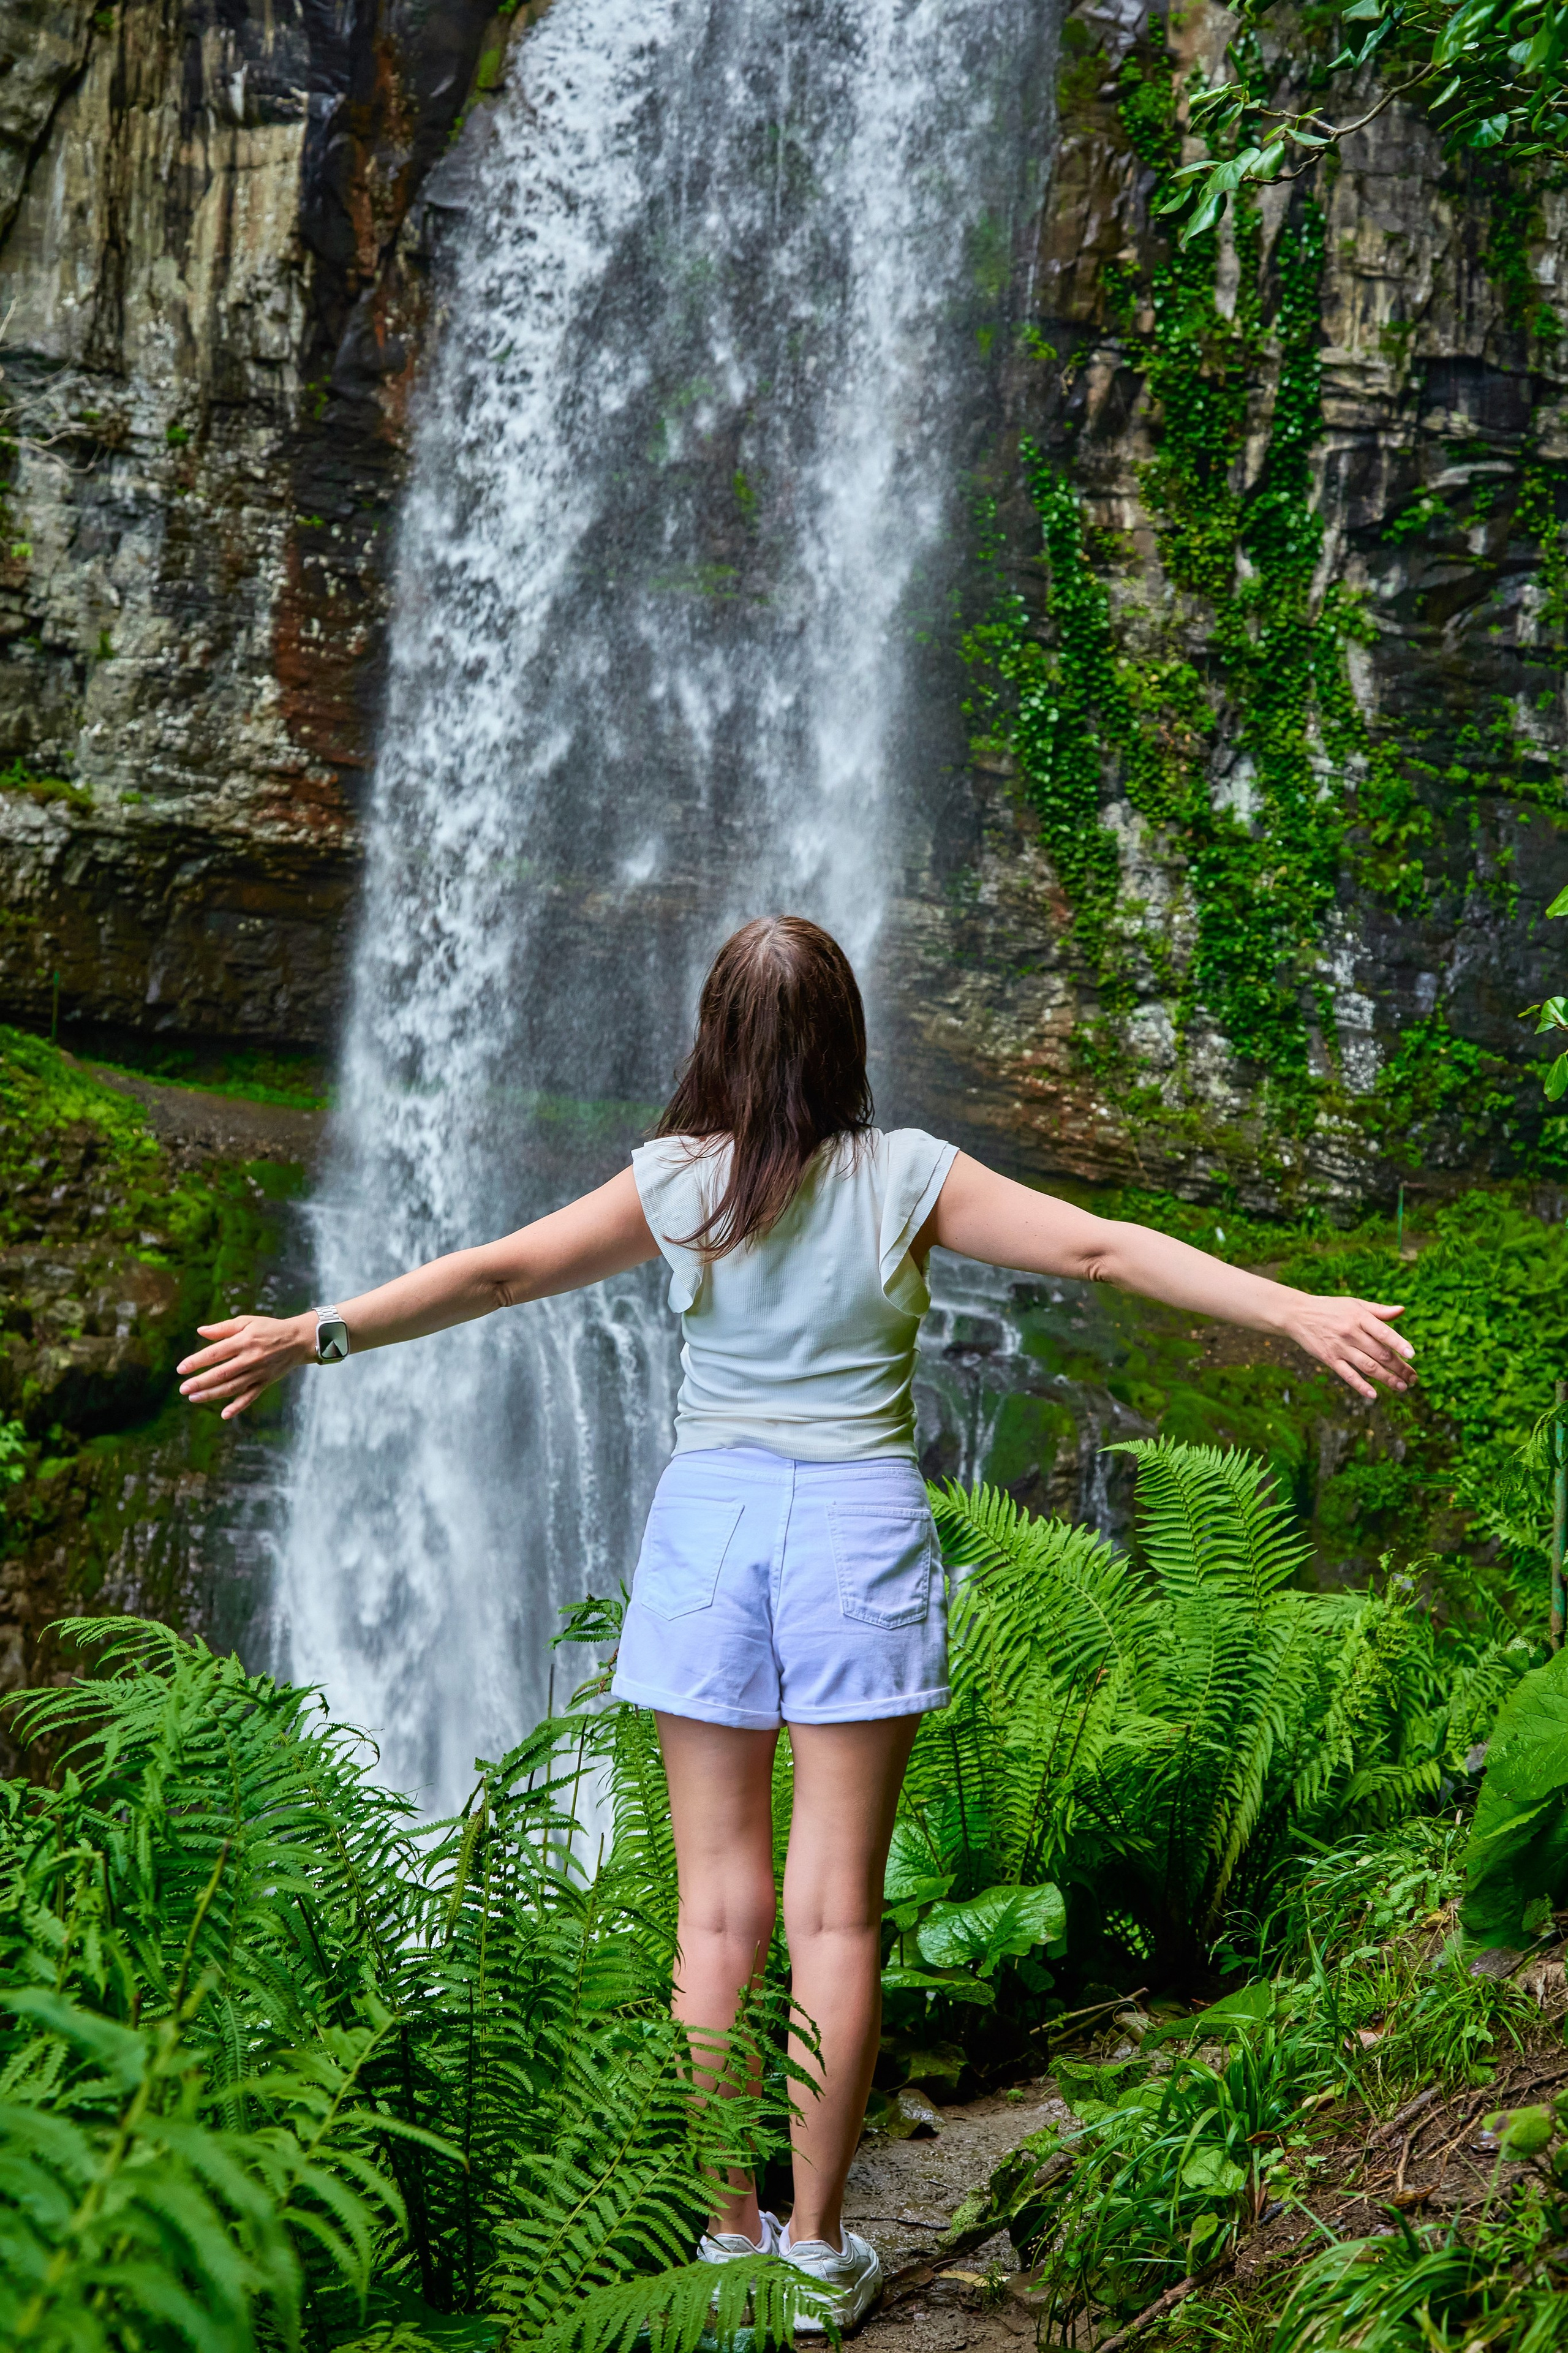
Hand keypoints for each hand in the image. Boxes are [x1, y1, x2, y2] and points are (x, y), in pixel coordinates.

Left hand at [178, 1312, 317, 1419]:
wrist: (298, 1340)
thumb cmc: (268, 1328)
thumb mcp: (247, 1321)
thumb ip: (223, 1328)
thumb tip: (201, 1331)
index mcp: (243, 1341)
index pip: (215, 1353)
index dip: (196, 1361)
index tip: (181, 1369)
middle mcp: (250, 1359)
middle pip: (221, 1373)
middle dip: (200, 1382)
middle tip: (183, 1389)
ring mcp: (258, 1373)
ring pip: (232, 1387)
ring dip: (212, 1394)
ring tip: (193, 1398)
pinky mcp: (265, 1382)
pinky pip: (250, 1397)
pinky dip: (238, 1406)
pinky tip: (224, 1414)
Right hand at [1284, 1296, 1413, 1401]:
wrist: (1298, 1315)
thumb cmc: (1331, 1308)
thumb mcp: (1355, 1304)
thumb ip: (1379, 1310)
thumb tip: (1402, 1310)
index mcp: (1359, 1317)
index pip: (1383, 1332)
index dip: (1399, 1344)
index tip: (1412, 1355)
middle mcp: (1351, 1333)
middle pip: (1379, 1354)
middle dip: (1399, 1368)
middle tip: (1413, 1378)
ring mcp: (1340, 1347)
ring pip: (1368, 1367)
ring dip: (1386, 1379)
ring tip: (1402, 1387)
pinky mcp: (1329, 1359)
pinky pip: (1347, 1375)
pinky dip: (1360, 1385)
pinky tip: (1373, 1394)